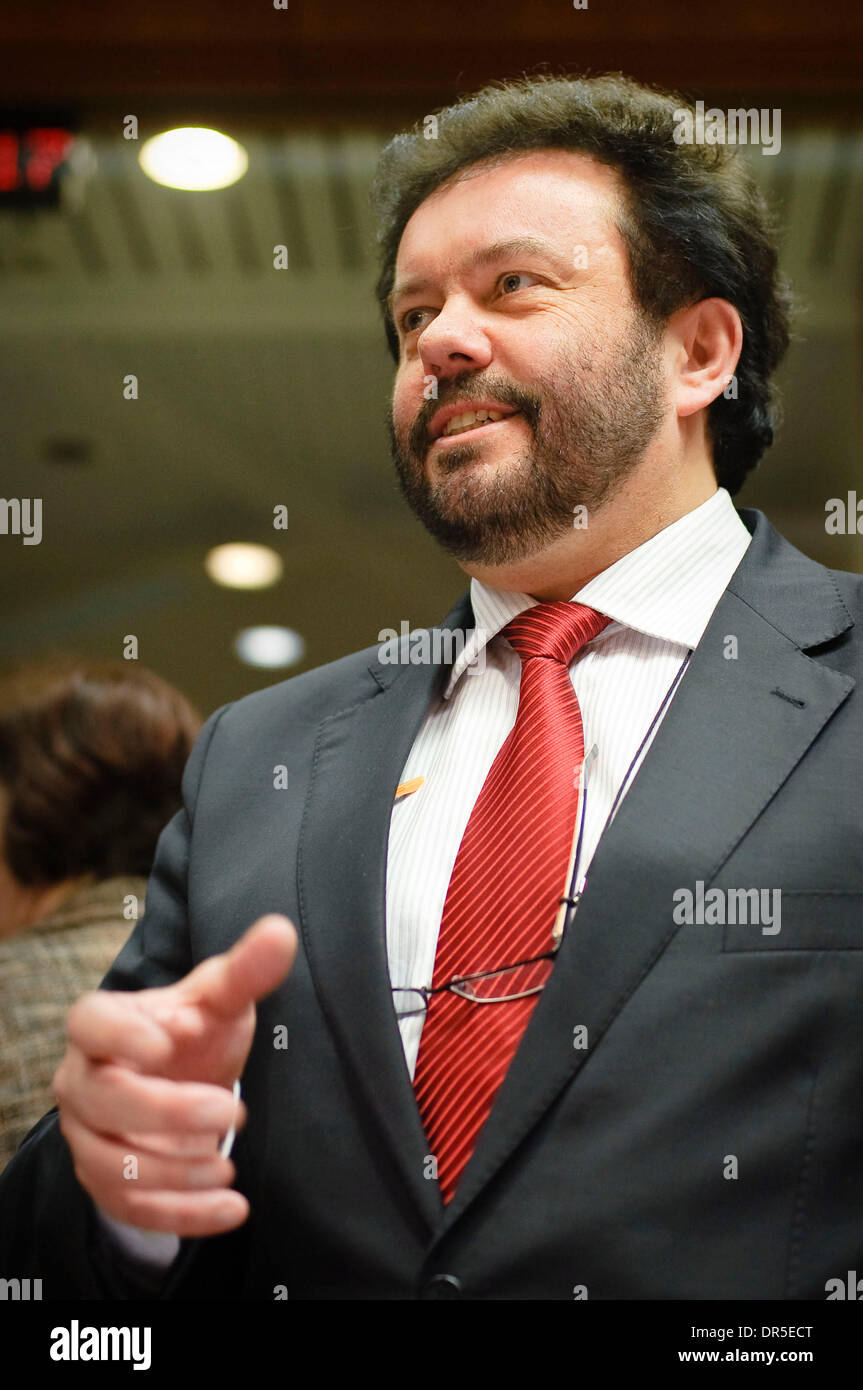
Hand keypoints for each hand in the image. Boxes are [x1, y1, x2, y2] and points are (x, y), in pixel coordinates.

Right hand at [52, 914, 296, 1236]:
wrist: (183, 1083)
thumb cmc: (196, 1032)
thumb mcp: (221, 999)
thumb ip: (247, 969)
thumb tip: (282, 931)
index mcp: (101, 1024)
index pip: (91, 1022)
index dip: (123, 1033)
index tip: (171, 1038)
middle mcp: (82, 1080)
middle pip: (102, 1099)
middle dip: (165, 1111)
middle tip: (229, 1111)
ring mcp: (88, 1136)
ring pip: (112, 1163)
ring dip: (174, 1171)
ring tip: (228, 1163)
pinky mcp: (107, 1182)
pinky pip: (132, 1208)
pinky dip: (183, 1214)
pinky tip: (232, 1208)